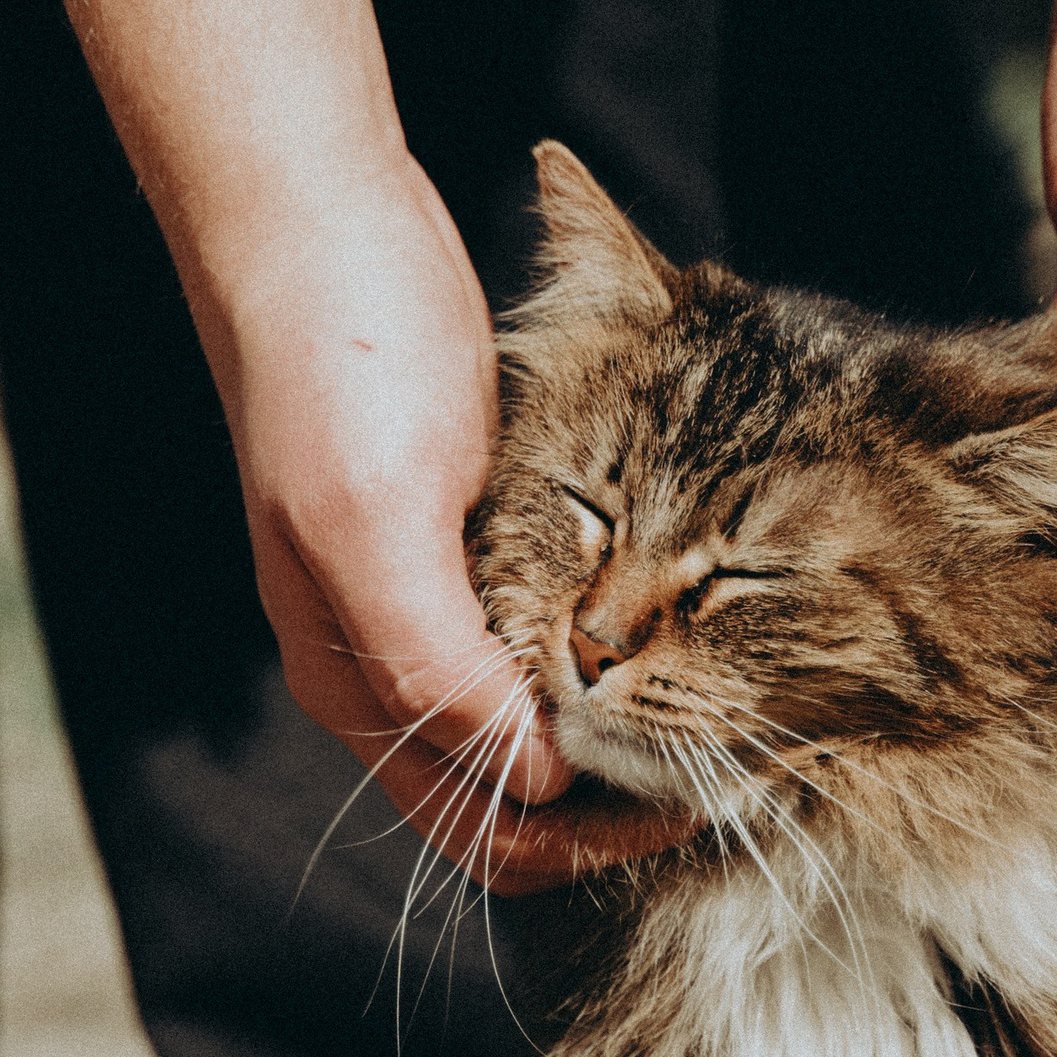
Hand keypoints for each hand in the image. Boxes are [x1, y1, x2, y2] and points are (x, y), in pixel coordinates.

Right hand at [207, 154, 686, 887]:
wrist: (313, 217)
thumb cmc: (337, 358)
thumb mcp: (380, 520)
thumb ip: (439, 666)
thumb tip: (528, 780)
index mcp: (355, 675)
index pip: (486, 828)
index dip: (595, 838)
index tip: (708, 798)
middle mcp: (388, 654)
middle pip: (520, 797)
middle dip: (625, 805)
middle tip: (743, 773)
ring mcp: (428, 595)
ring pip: (541, 725)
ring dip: (630, 744)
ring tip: (735, 718)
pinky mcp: (470, 532)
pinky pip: (546, 644)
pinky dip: (613, 670)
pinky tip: (680, 642)